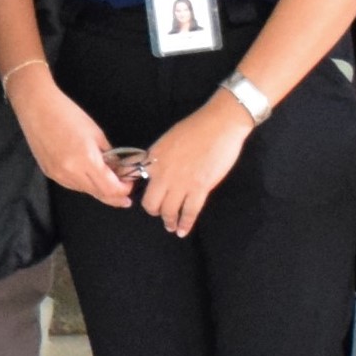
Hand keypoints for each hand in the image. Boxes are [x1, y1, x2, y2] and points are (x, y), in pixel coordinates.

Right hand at [3, 66, 131, 207]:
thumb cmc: (68, 113)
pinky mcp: (49, 173)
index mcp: (86, 159)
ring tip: (109, 182)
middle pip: (99, 194)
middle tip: (126, 192)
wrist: (37, 107)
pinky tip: (90, 176)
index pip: (110, 188)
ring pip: (85, 191)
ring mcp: (58, 175)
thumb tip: (118, 170)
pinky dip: (84, 184)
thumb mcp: (96, 133)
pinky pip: (72, 185)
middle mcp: (71, 172)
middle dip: (115, 194)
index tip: (131, 183)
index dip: (124, 190)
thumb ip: (109, 155)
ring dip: (99, 190)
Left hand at [137, 96, 253, 239]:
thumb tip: (154, 167)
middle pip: (150, 202)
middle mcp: (163, 173)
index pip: (136, 179)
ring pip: (168, 211)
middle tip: (159, 213)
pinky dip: (185, 224)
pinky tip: (183, 231)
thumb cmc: (197, 127)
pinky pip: (189, 212)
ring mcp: (181, 182)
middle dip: (154, 211)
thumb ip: (159, 156)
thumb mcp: (169, 139)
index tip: (145, 195)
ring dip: (169, 221)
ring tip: (171, 226)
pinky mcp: (199, 188)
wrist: (220, 124)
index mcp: (154, 158)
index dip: (137, 189)